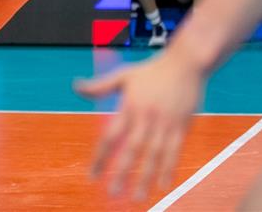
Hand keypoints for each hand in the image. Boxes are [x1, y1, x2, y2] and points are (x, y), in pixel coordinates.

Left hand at [75, 51, 205, 198]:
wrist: (185, 63)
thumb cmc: (151, 70)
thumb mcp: (123, 75)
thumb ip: (100, 86)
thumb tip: (76, 87)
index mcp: (129, 107)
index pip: (110, 136)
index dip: (101, 157)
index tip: (92, 175)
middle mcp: (146, 117)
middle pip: (131, 150)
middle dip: (122, 173)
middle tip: (113, 194)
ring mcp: (165, 123)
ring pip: (154, 155)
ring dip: (145, 178)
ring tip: (137, 198)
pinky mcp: (181, 126)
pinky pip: (174, 151)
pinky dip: (168, 169)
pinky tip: (163, 185)